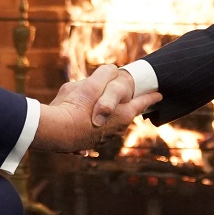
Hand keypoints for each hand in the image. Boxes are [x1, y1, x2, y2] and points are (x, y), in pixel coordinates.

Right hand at [33, 65, 161, 152]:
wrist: (54, 132)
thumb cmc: (76, 106)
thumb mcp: (92, 83)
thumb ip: (106, 73)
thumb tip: (112, 70)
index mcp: (123, 115)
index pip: (141, 102)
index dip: (151, 96)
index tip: (159, 94)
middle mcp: (115, 130)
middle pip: (125, 114)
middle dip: (125, 106)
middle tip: (128, 99)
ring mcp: (99, 139)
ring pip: (106, 123)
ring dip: (104, 116)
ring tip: (97, 106)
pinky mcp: (83, 144)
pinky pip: (88, 132)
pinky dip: (87, 126)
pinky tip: (79, 123)